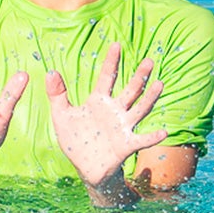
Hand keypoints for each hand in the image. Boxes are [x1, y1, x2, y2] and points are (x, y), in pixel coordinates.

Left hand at [46, 43, 166, 205]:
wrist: (85, 167)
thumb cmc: (75, 140)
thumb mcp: (61, 116)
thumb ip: (57, 95)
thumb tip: (50, 72)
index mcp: (99, 101)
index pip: (106, 77)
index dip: (111, 62)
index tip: (116, 44)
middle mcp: (115, 111)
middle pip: (130, 90)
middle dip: (139, 76)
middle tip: (149, 60)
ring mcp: (123, 127)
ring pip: (140, 109)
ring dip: (150, 98)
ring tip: (159, 84)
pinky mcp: (126, 144)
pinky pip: (142, 140)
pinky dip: (152, 136)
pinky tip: (163, 132)